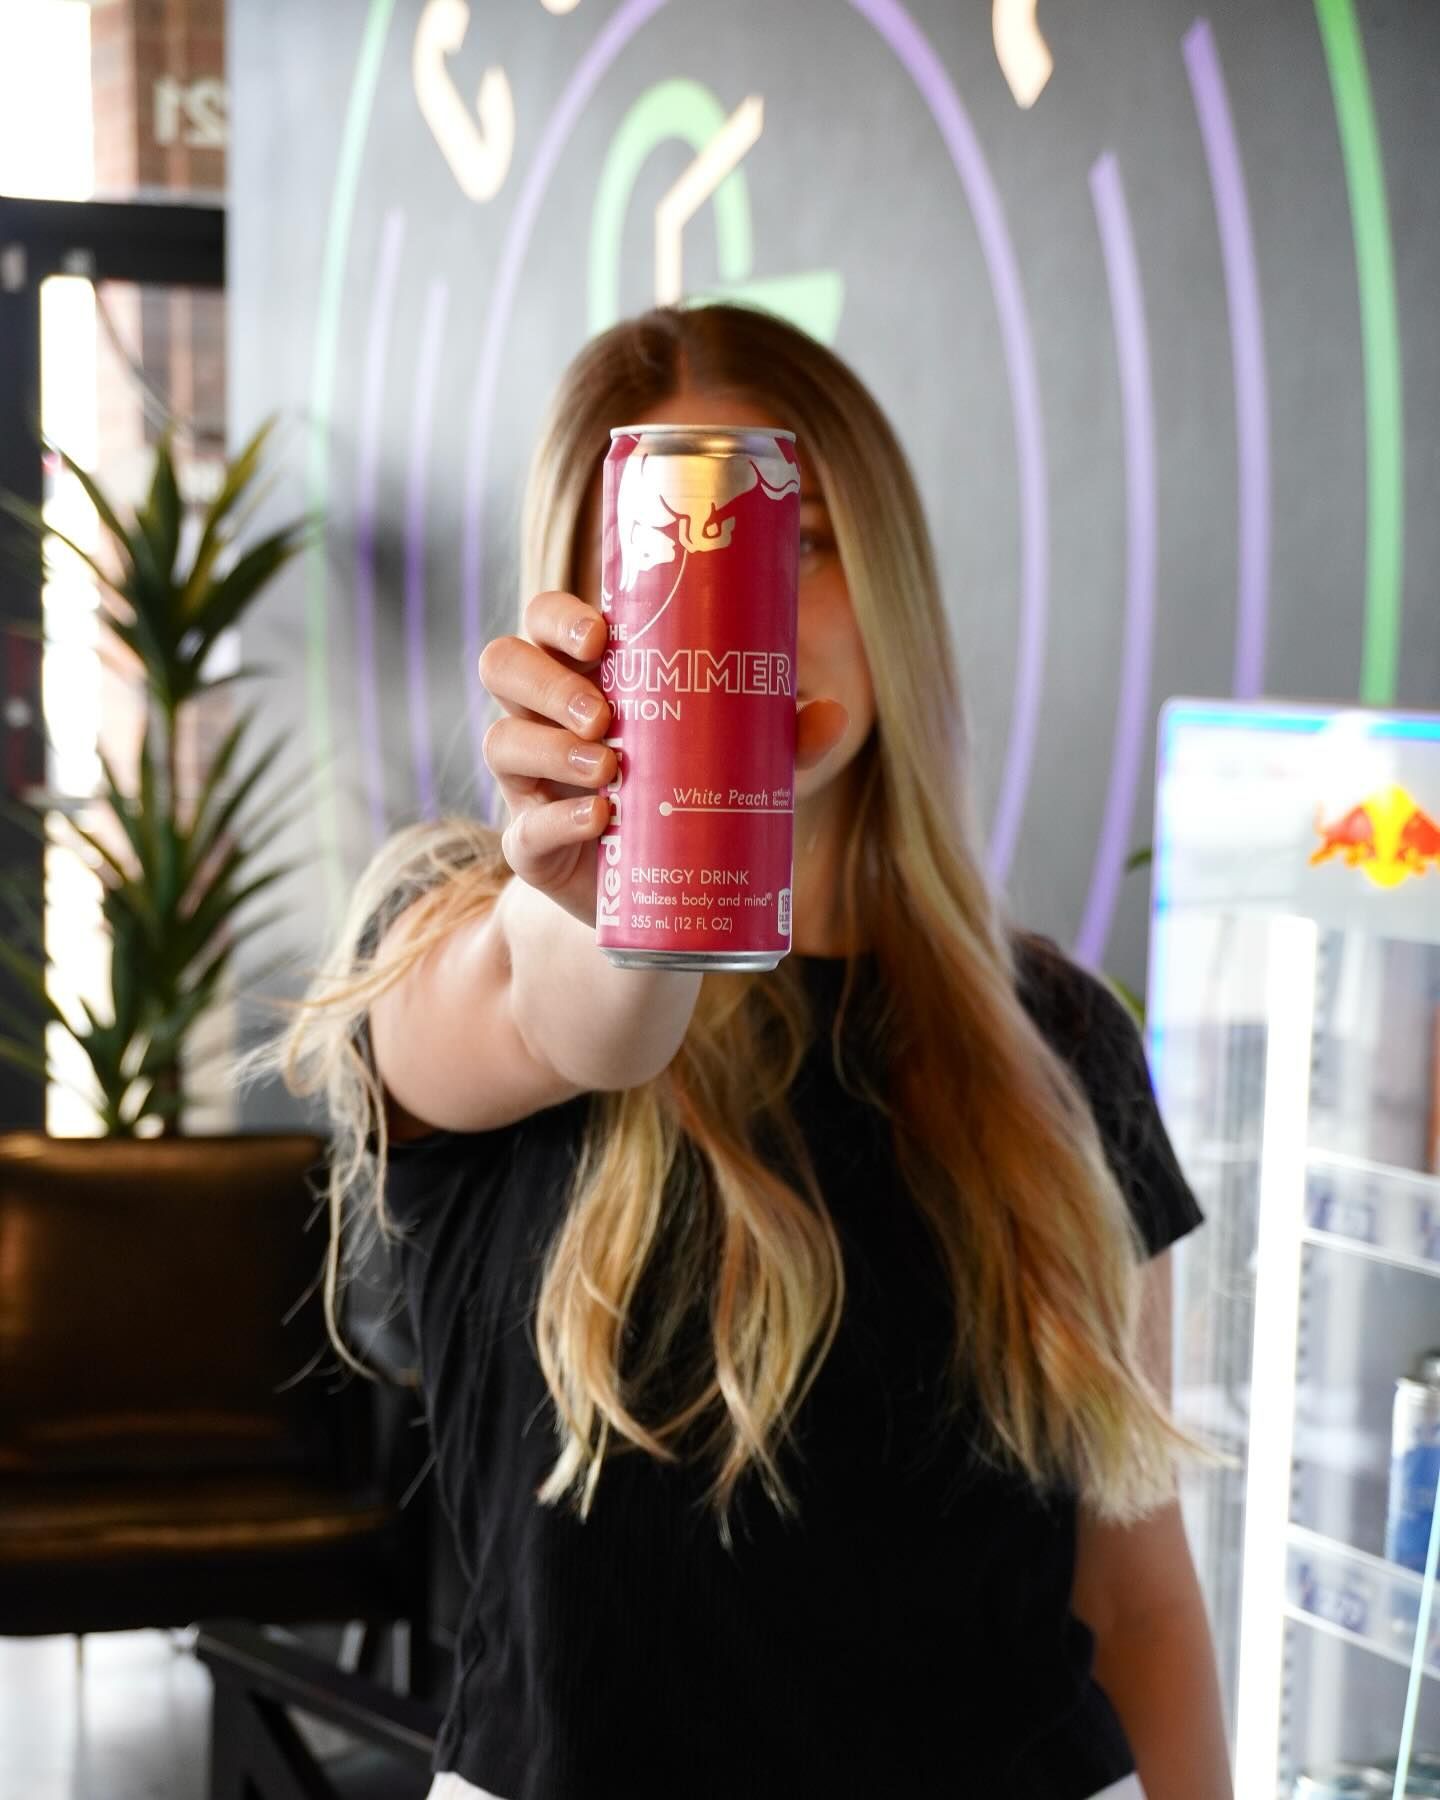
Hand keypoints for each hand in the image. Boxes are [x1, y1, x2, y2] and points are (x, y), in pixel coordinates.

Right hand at [479, 592, 850, 928]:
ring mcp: (529, 782)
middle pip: (504, 665)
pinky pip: (523, 829)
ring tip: (608, 768)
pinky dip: (559, 822)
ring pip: (500, 741)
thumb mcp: (740, 763)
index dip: (559, 618)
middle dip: (547, 682)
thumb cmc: (693, 799)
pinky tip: (600, 821)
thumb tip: (831, 713)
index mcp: (584, 674)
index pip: (545, 622)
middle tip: (603, 714)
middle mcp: (543, 718)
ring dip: (548, 748)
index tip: (603, 636)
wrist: (665, 900)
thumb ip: (780, 737)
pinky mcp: (532, 847)